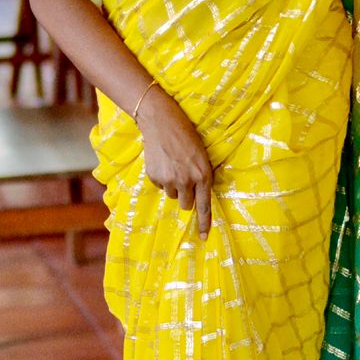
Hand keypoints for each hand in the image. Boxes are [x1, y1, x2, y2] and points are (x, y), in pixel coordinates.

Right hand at [136, 86, 213, 238]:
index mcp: (202, 176)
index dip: (203, 223)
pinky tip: (162, 161)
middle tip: (184, 180)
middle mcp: (187, 181)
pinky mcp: (154, 177)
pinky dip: (161, 177)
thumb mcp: (201, 155)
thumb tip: (198, 194)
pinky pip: (159, 186)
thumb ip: (201, 176)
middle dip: (186, 196)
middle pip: (187, 204)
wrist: (162, 122)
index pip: (204, 206)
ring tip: (173, 164)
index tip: (203, 238)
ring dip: (173, 185)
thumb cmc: (186, 136)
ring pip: (173, 195)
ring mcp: (169, 180)